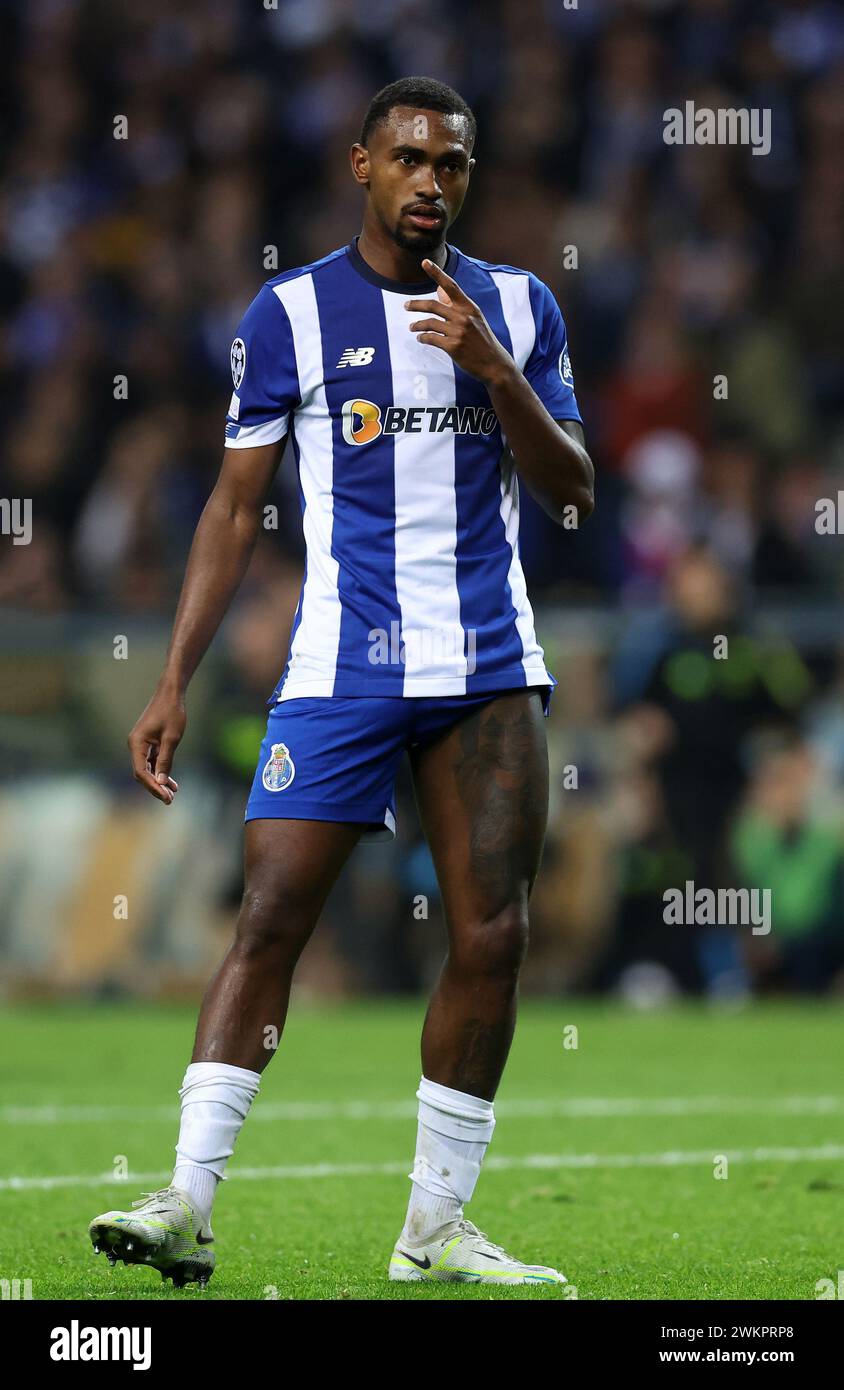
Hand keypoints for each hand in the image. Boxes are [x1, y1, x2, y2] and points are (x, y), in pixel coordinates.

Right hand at [127, 686, 184, 803]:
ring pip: (147, 769)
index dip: (152, 786)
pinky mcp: (148, 743)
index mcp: (136, 743)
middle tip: (170, 800)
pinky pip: (152, 762)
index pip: (141, 772)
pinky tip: (171, 782)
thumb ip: (165, 760)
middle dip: (155, 787)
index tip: (166, 797)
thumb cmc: (172, 712)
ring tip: (172, 794)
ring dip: (159, 781)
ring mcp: (141, 744)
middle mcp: (135, 745)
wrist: (171, 693)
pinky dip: (161, 771)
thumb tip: (161, 781)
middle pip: (142, 773)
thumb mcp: (172, 738)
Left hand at [404, 259, 513, 386]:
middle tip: (406, 305)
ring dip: (417, 325)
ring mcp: (458, 332)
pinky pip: (431, 339)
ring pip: (429, 323)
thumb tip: (439, 290)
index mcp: (469, 307)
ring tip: (412, 327)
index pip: (451, 285)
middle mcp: (463, 317)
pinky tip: (421, 338)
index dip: (437, 273)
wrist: (494, 364)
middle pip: (433, 305)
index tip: (425, 262)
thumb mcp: (474, 318)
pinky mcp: (453, 347)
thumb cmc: (482, 340)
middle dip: (416, 305)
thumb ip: (455, 305)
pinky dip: (423, 338)